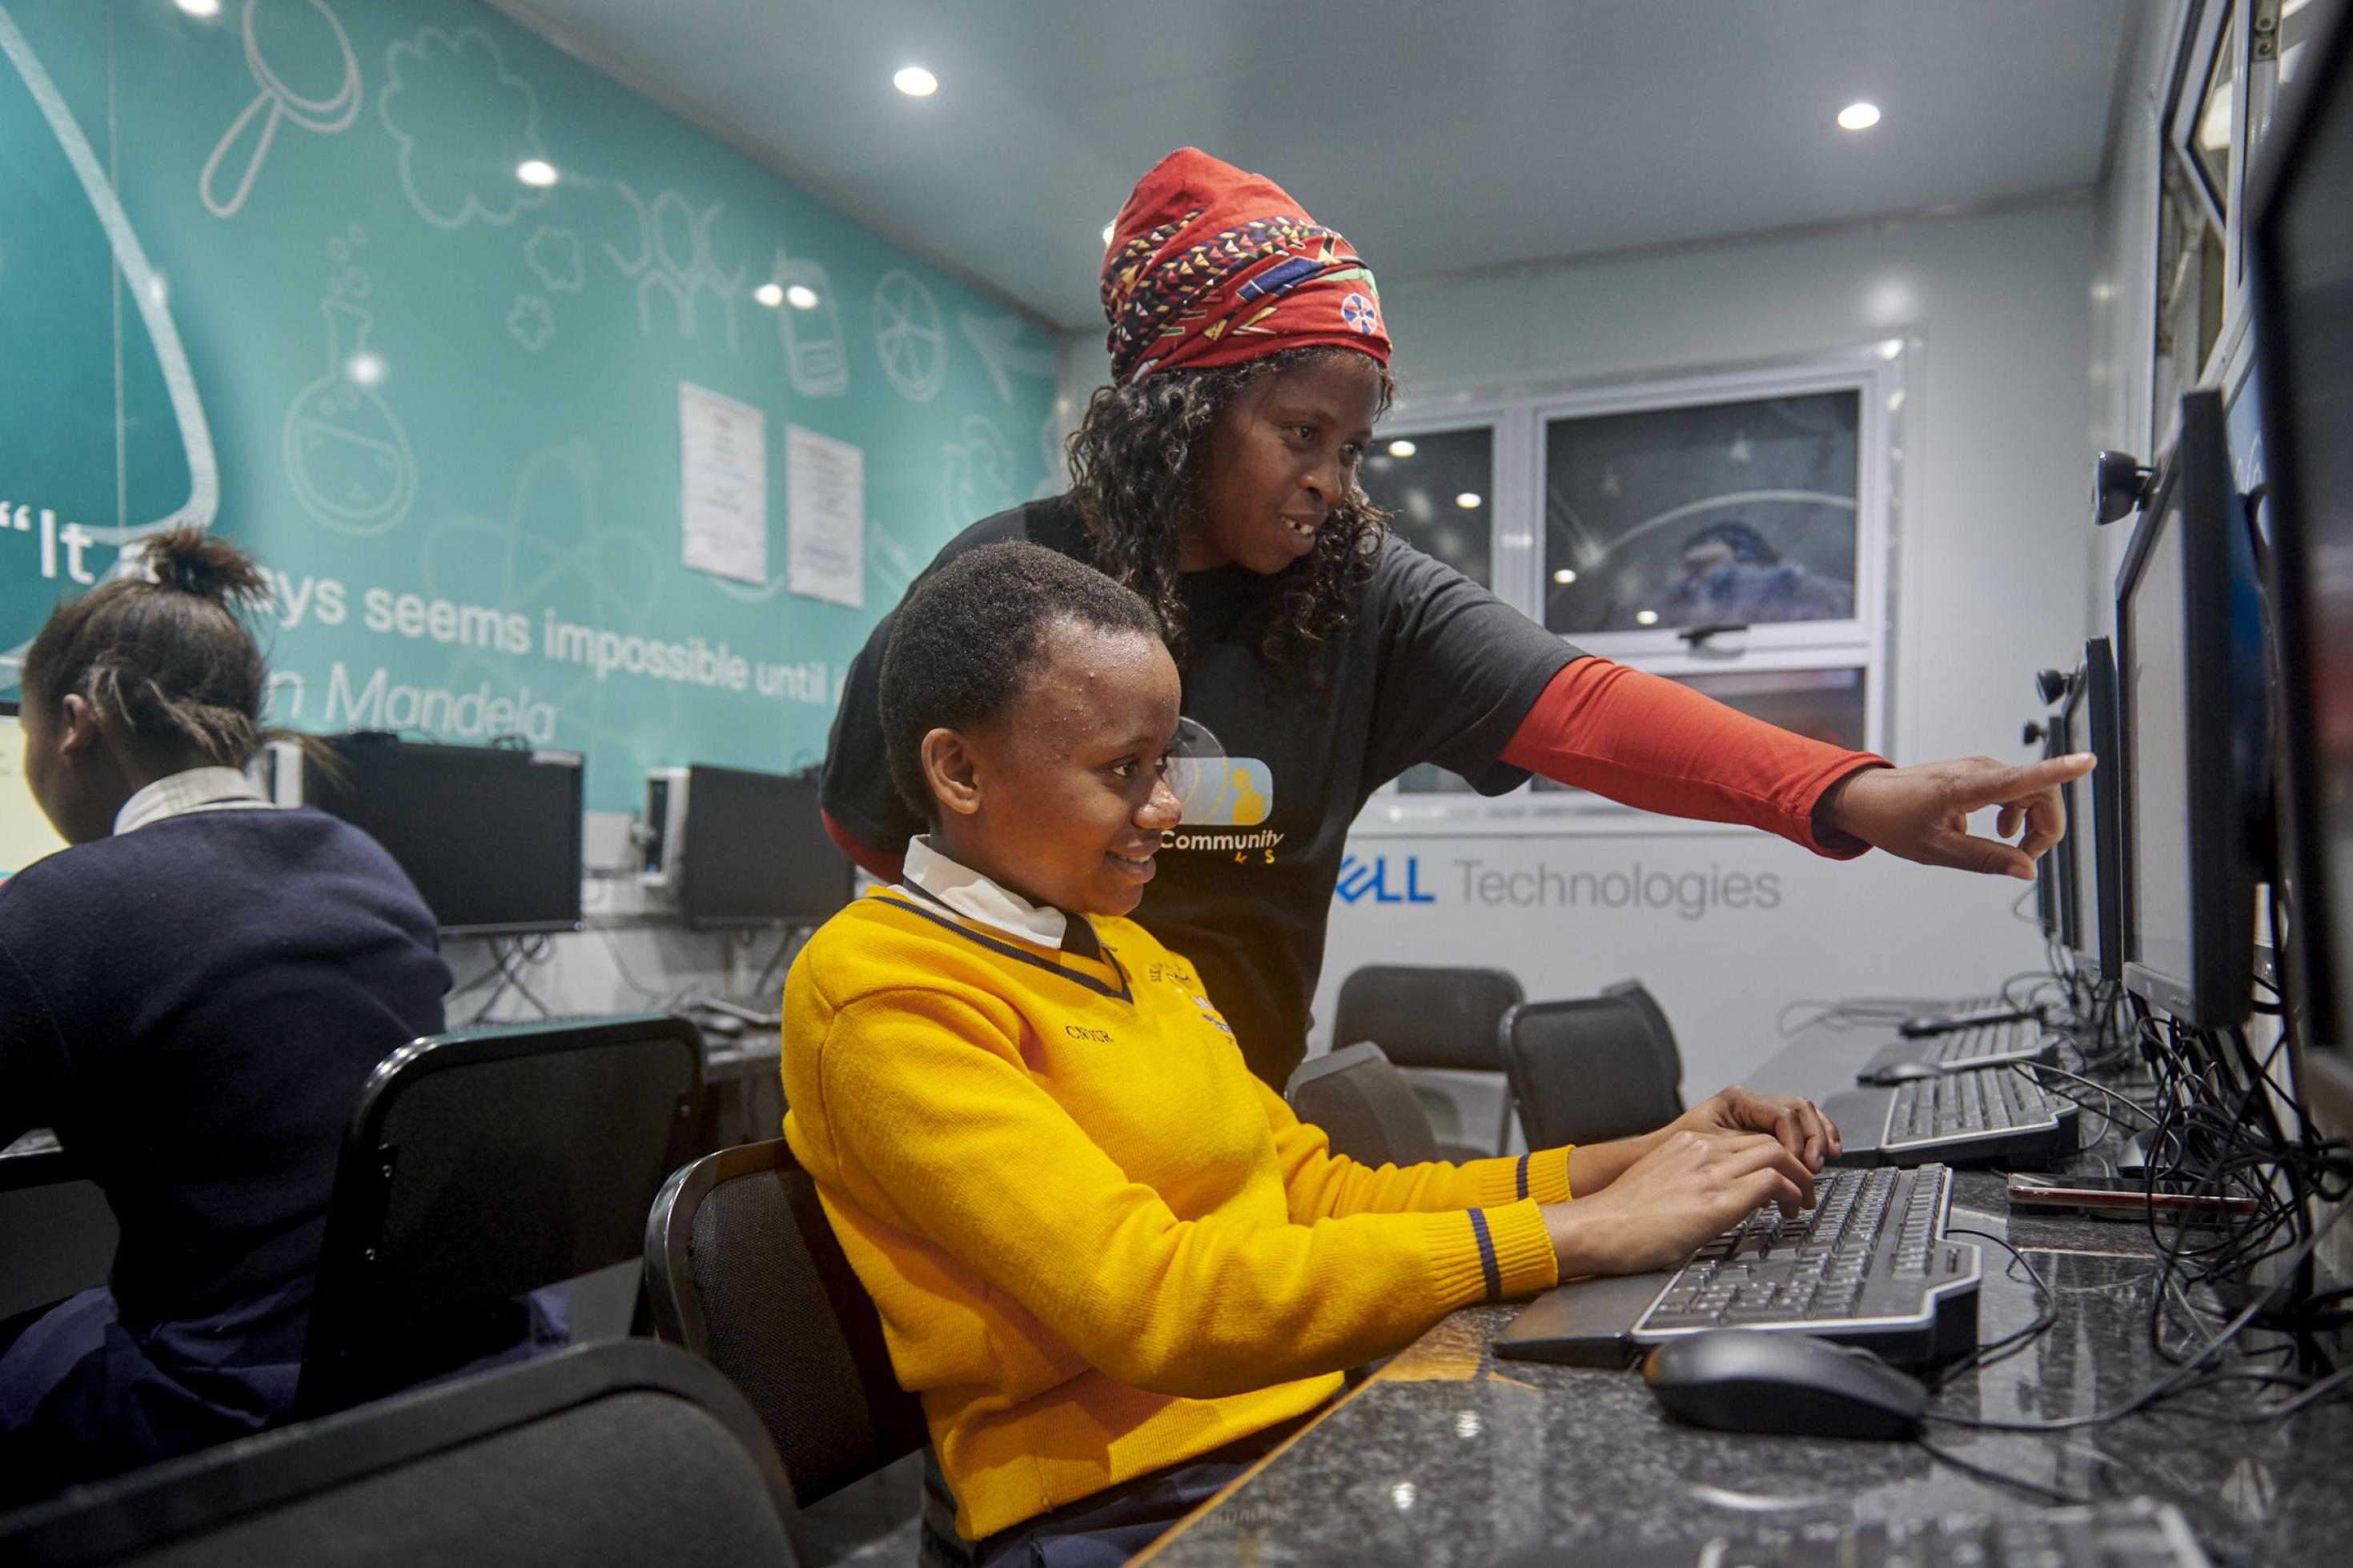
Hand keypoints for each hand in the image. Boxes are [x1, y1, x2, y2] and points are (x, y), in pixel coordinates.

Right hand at [1542, 1131, 1814, 1276]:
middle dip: (1795, 1164)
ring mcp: (1711, 1171)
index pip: (1745, 1138)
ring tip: (1804, 1201)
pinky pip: (1772, 1181)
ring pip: (1777, 1153)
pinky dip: (1791, 1192)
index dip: (1772, 1156)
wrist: (1599, 1227)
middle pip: (1767, 1141)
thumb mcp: (1659, 1185)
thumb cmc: (1620, 1219)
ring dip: (1801, 1177)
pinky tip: (1790, 1211)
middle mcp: (1701, 1149)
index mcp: (1686, 1145)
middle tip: (1804, 1189)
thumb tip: (1706, 1204)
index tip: (1780, 1178)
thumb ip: (1687, 1183)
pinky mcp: (1719, 1199)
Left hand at [1671, 1086, 1840, 1169]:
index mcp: (1738, 1101)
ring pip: (1804, 1116)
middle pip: (1801, 1110)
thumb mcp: (1712, 1152)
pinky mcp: (1762, 1130)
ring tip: (1826, 1160)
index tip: (1800, 1168)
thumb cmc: (1675, 1155)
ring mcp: (1758, 1114)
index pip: (1784, 1115)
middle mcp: (1751, 1103)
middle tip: (1814, 1167)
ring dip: (1820, 1137)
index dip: (1797, 1143)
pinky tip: (1822, 1157)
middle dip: (1814, 1139)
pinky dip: (1812, 1141)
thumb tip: (1780, 1172)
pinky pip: (1796, 1129)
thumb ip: (1749, 1156)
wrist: (1656, 1159)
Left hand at [1816, 754, 2093, 880]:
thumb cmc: (1893, 820)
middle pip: (2039, 790)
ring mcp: (1979, 769)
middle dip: (2046, 826)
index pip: (2022, 777)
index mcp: (1967, 787)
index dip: (2059, 770)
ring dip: (2033, 822)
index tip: (2087, 761)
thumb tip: (2026, 869)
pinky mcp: (1978, 773)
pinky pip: (2015, 789)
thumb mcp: (1938, 851)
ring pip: (2030, 790)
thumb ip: (1985, 859)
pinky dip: (2018, 813)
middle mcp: (1978, 770)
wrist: (1866, 799)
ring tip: (2012, 847)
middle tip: (2026, 857)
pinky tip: (2003, 831)